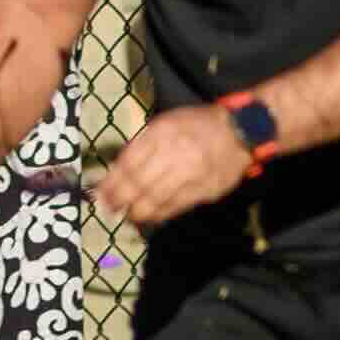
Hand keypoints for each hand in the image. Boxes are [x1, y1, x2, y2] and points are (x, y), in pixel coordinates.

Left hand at [92, 100, 254, 229]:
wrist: (239, 132)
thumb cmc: (196, 126)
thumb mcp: (166, 123)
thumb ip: (143, 145)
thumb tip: (117, 171)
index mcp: (162, 132)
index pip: (129, 162)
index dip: (111, 182)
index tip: (100, 193)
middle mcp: (175, 152)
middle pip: (139, 183)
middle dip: (119, 199)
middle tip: (108, 209)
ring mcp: (191, 174)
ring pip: (155, 199)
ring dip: (136, 211)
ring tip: (127, 215)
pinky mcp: (203, 191)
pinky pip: (174, 207)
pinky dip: (158, 214)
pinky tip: (149, 216)